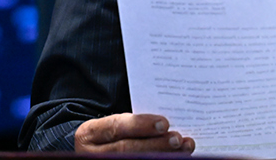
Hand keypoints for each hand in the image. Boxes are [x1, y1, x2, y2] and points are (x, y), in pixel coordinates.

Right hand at [74, 113, 194, 153]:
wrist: (91, 150)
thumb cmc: (109, 133)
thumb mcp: (110, 124)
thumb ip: (131, 120)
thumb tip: (164, 120)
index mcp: (90, 133)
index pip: (116, 127)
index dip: (141, 125)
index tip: (165, 123)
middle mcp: (93, 153)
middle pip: (127, 149)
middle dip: (156, 144)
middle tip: (178, 139)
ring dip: (163, 155)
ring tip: (184, 148)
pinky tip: (176, 158)